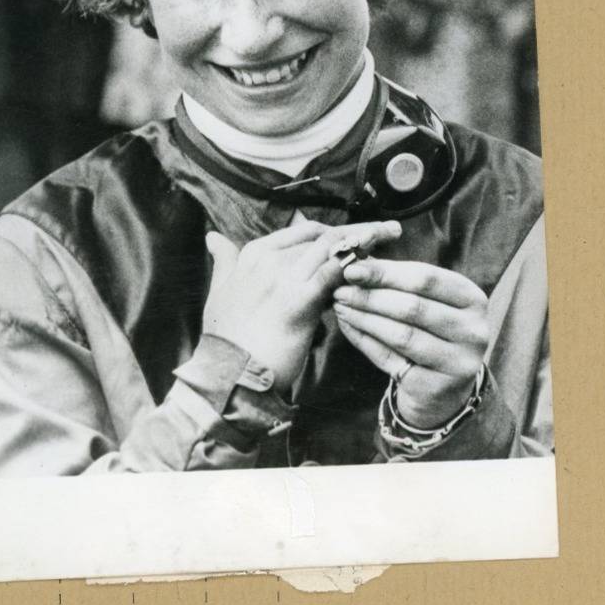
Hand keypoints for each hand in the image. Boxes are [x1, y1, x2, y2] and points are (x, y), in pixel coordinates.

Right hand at [203, 219, 401, 390]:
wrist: (228, 375)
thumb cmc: (226, 339)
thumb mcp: (219, 292)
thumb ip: (225, 261)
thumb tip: (214, 237)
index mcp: (253, 254)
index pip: (302, 230)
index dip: (334, 230)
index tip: (355, 233)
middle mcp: (269, 258)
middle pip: (324, 234)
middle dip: (358, 229)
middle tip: (387, 230)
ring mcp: (284, 277)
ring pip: (334, 248)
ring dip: (366, 242)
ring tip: (391, 238)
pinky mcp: (301, 299)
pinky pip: (336, 273)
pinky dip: (358, 268)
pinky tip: (376, 270)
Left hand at [333, 258, 488, 427]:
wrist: (442, 388)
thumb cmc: (429, 330)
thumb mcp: (424, 300)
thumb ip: (396, 279)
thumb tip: (357, 259)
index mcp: (473, 299)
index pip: (426, 278)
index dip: (385, 272)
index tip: (352, 269)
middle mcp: (474, 330)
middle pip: (413, 307)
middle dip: (370, 296)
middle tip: (340, 290)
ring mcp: (458, 362)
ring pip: (401, 335)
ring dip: (364, 318)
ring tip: (340, 306)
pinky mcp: (436, 388)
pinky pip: (391, 360)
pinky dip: (364, 341)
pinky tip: (348, 326)